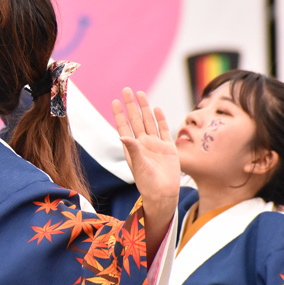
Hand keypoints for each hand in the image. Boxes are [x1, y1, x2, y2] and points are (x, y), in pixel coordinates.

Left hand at [111, 88, 179, 202]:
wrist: (164, 194)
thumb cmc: (148, 183)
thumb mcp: (138, 166)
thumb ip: (133, 149)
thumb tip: (121, 135)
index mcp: (132, 148)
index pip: (124, 127)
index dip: (119, 114)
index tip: (115, 101)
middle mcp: (142, 144)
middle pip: (136, 120)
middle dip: (131, 105)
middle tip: (126, 89)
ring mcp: (155, 145)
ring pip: (149, 122)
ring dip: (144, 108)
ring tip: (140, 93)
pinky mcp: (169, 148)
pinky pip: (164, 130)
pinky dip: (160, 119)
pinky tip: (156, 109)